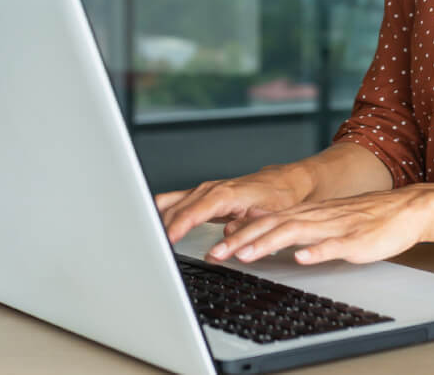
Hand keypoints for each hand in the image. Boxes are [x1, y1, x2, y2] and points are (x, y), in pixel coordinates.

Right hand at [155, 164, 313, 244]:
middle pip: (176, 209)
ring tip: (147, 240)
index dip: (176, 227)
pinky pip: (175, 202)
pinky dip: (163, 214)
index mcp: (224, 194)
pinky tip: (155, 226)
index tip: (164, 241)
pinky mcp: (202, 196)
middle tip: (150, 250)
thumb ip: (245, 227)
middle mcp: (210, 190)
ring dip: (157, 220)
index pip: (192, 212)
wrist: (285, 182)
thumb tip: (225, 240)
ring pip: (171, 204)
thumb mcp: (268, 215)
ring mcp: (204, 191)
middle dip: (160, 228)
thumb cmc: (279, 197)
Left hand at [205, 187, 433, 265]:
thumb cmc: (364, 219)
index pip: (264, 222)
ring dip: (268, 243)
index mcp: (306, 214)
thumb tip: (261, 233)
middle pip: (271, 226)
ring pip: (295, 233)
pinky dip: (316, 251)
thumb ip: (294, 226)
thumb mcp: (323, 221)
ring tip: (245, 255)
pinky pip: (333, 246)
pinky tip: (301, 258)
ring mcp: (334, 227)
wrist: (404, 210)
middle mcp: (315, 217)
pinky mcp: (356, 240)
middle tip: (215, 255)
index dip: (237, 234)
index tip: (213, 246)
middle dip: (241, 241)